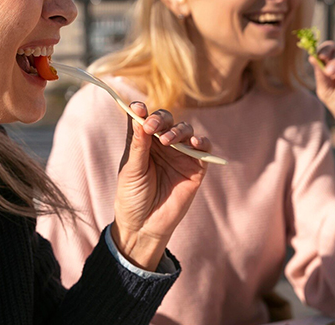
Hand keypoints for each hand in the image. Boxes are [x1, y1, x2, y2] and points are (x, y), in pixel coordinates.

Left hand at [111, 102, 210, 270]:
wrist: (144, 226)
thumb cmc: (132, 196)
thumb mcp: (131, 169)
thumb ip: (138, 144)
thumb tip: (138, 115)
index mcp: (144, 142)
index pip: (146, 119)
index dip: (143, 111)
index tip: (138, 109)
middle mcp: (163, 145)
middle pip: (167, 121)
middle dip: (161, 120)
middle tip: (152, 127)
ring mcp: (180, 154)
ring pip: (186, 130)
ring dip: (178, 130)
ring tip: (167, 140)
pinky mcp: (195, 167)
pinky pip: (204, 149)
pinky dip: (202, 142)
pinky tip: (194, 142)